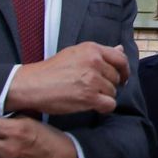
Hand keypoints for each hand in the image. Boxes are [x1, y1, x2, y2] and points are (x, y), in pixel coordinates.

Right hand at [5, 41, 129, 115]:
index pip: (120, 58)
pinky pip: (109, 105)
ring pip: (113, 92)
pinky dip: (104, 108)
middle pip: (116, 77)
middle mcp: (95, 62)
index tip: (122, 77)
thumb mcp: (75, 54)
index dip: (124, 70)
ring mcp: (93, 80)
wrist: (33, 85)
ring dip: (104, 96)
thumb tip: (121, 49)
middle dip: (109, 85)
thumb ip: (99, 53)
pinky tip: (94, 106)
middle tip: (95, 89)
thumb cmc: (51, 70)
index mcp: (92, 49)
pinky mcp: (89, 97)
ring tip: (88, 96)